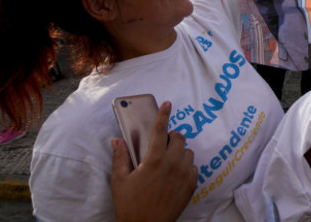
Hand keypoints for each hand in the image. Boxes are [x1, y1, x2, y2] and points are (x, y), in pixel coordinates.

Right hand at [111, 101, 197, 221]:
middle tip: (162, 143)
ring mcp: (184, 175)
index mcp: (154, 159)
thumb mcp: (119, 180)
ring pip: (188, 152)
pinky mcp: (191, 185)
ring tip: (168, 160)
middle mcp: (173, 164)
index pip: (161, 130)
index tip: (167, 104)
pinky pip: (194, 167)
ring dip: (179, 151)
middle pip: (179, 138)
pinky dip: (186, 166)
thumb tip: (117, 141)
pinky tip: (175, 173)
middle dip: (171, 136)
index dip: (164, 114)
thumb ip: (120, 157)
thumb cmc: (130, 205)